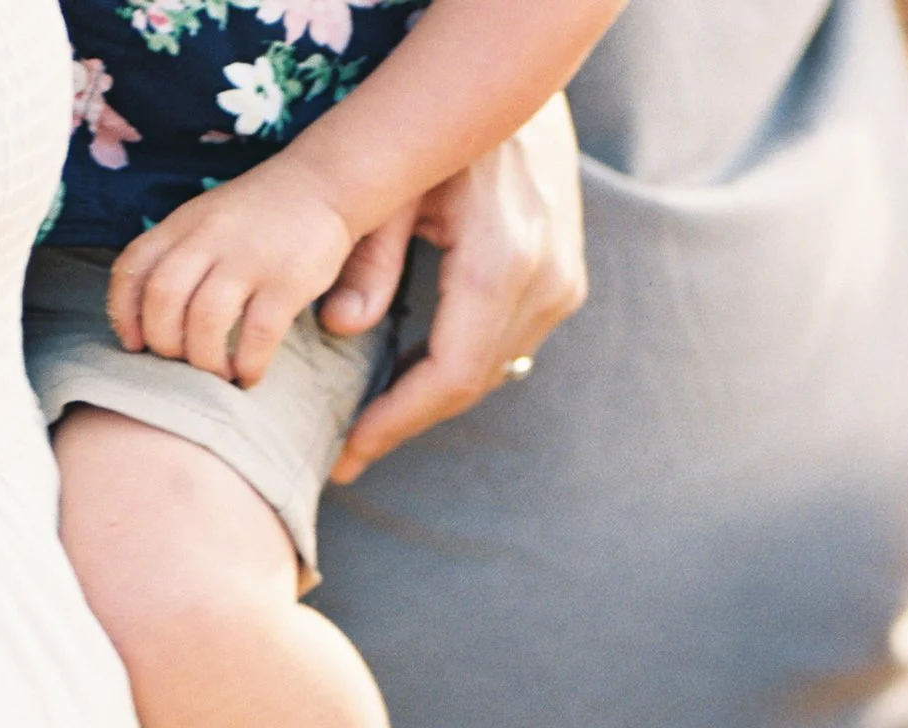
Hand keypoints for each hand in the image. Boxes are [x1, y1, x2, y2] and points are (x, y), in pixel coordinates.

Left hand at [107, 154, 358, 386]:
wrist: (323, 183)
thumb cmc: (257, 217)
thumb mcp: (204, 221)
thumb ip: (174, 258)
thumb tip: (147, 324)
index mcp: (181, 224)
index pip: (132, 269)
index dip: (123, 315)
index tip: (134, 345)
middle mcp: (208, 238)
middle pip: (162, 300)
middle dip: (164, 345)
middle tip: (182, 364)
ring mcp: (248, 258)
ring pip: (205, 322)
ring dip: (205, 361)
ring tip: (217, 374)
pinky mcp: (287, 281)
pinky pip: (257, 335)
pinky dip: (247, 365)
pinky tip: (249, 375)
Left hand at [325, 92, 587, 481]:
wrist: (519, 94)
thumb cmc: (450, 134)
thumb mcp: (397, 184)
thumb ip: (368, 257)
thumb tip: (342, 328)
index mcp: (503, 263)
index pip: (450, 375)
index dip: (398, 422)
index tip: (349, 453)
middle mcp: (545, 283)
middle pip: (470, 383)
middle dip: (405, 421)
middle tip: (347, 454)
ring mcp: (562, 286)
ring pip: (490, 371)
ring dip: (429, 399)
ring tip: (369, 422)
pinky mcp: (565, 284)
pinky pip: (505, 347)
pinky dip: (456, 369)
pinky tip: (409, 378)